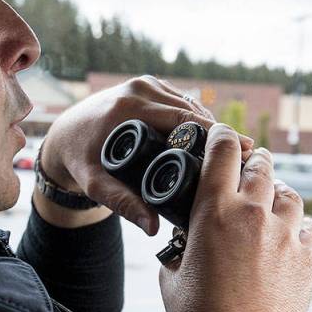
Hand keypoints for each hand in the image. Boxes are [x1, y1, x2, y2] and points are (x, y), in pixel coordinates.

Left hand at [37, 75, 252, 234]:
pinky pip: (180, 100)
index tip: (242, 153)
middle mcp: (139, 89)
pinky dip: (196, 117)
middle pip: (193, 111)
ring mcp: (144, 84)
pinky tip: (211, 138)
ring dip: (210, 126)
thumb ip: (123, 204)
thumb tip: (152, 227)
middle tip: (247, 156)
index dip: (215, 138)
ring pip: (190, 104)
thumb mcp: (96, 184)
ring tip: (235, 150)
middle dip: (219, 134)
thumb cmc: (80, 161)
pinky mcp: (147, 86)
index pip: (184, 120)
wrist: (64, 136)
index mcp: (129, 108)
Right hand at [159, 124, 311, 311]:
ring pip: (288, 192)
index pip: (222, 150)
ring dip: (275, 191)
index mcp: (214, 211)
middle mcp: (254, 213)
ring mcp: (285, 234)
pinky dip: (296, 225)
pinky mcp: (308, 256)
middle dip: (251, 161)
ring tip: (267, 201)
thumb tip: (180, 242)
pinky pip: (307, 226)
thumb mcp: (172, 276)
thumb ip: (178, 247)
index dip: (220, 137)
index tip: (218, 137)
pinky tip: (285, 235)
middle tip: (245, 167)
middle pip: (260, 164)